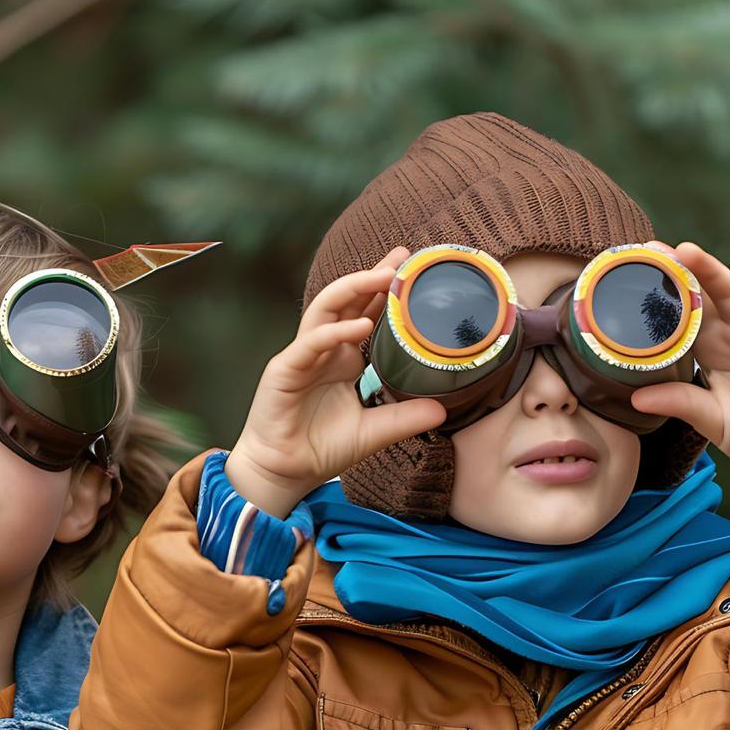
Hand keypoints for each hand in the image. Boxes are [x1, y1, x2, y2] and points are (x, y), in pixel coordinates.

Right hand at [223, 247, 447, 517]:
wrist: (286, 472)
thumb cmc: (323, 448)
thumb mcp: (375, 431)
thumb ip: (406, 418)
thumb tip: (444, 409)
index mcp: (344, 357)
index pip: (367, 313)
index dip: (386, 290)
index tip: (413, 270)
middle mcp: (325, 349)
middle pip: (347, 300)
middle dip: (372, 275)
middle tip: (401, 258)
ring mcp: (304, 355)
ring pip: (326, 309)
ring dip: (353, 289)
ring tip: (383, 278)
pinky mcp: (285, 369)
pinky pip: (311, 343)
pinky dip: (334, 332)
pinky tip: (359, 326)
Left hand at [629, 240, 729, 513]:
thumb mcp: (710, 419)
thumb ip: (680, 403)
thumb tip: (636, 398)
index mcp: (706, 351)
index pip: (679, 317)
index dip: (660, 296)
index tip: (635, 274)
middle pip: (703, 297)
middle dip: (682, 272)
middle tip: (657, 251)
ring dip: (713, 273)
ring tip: (690, 252)